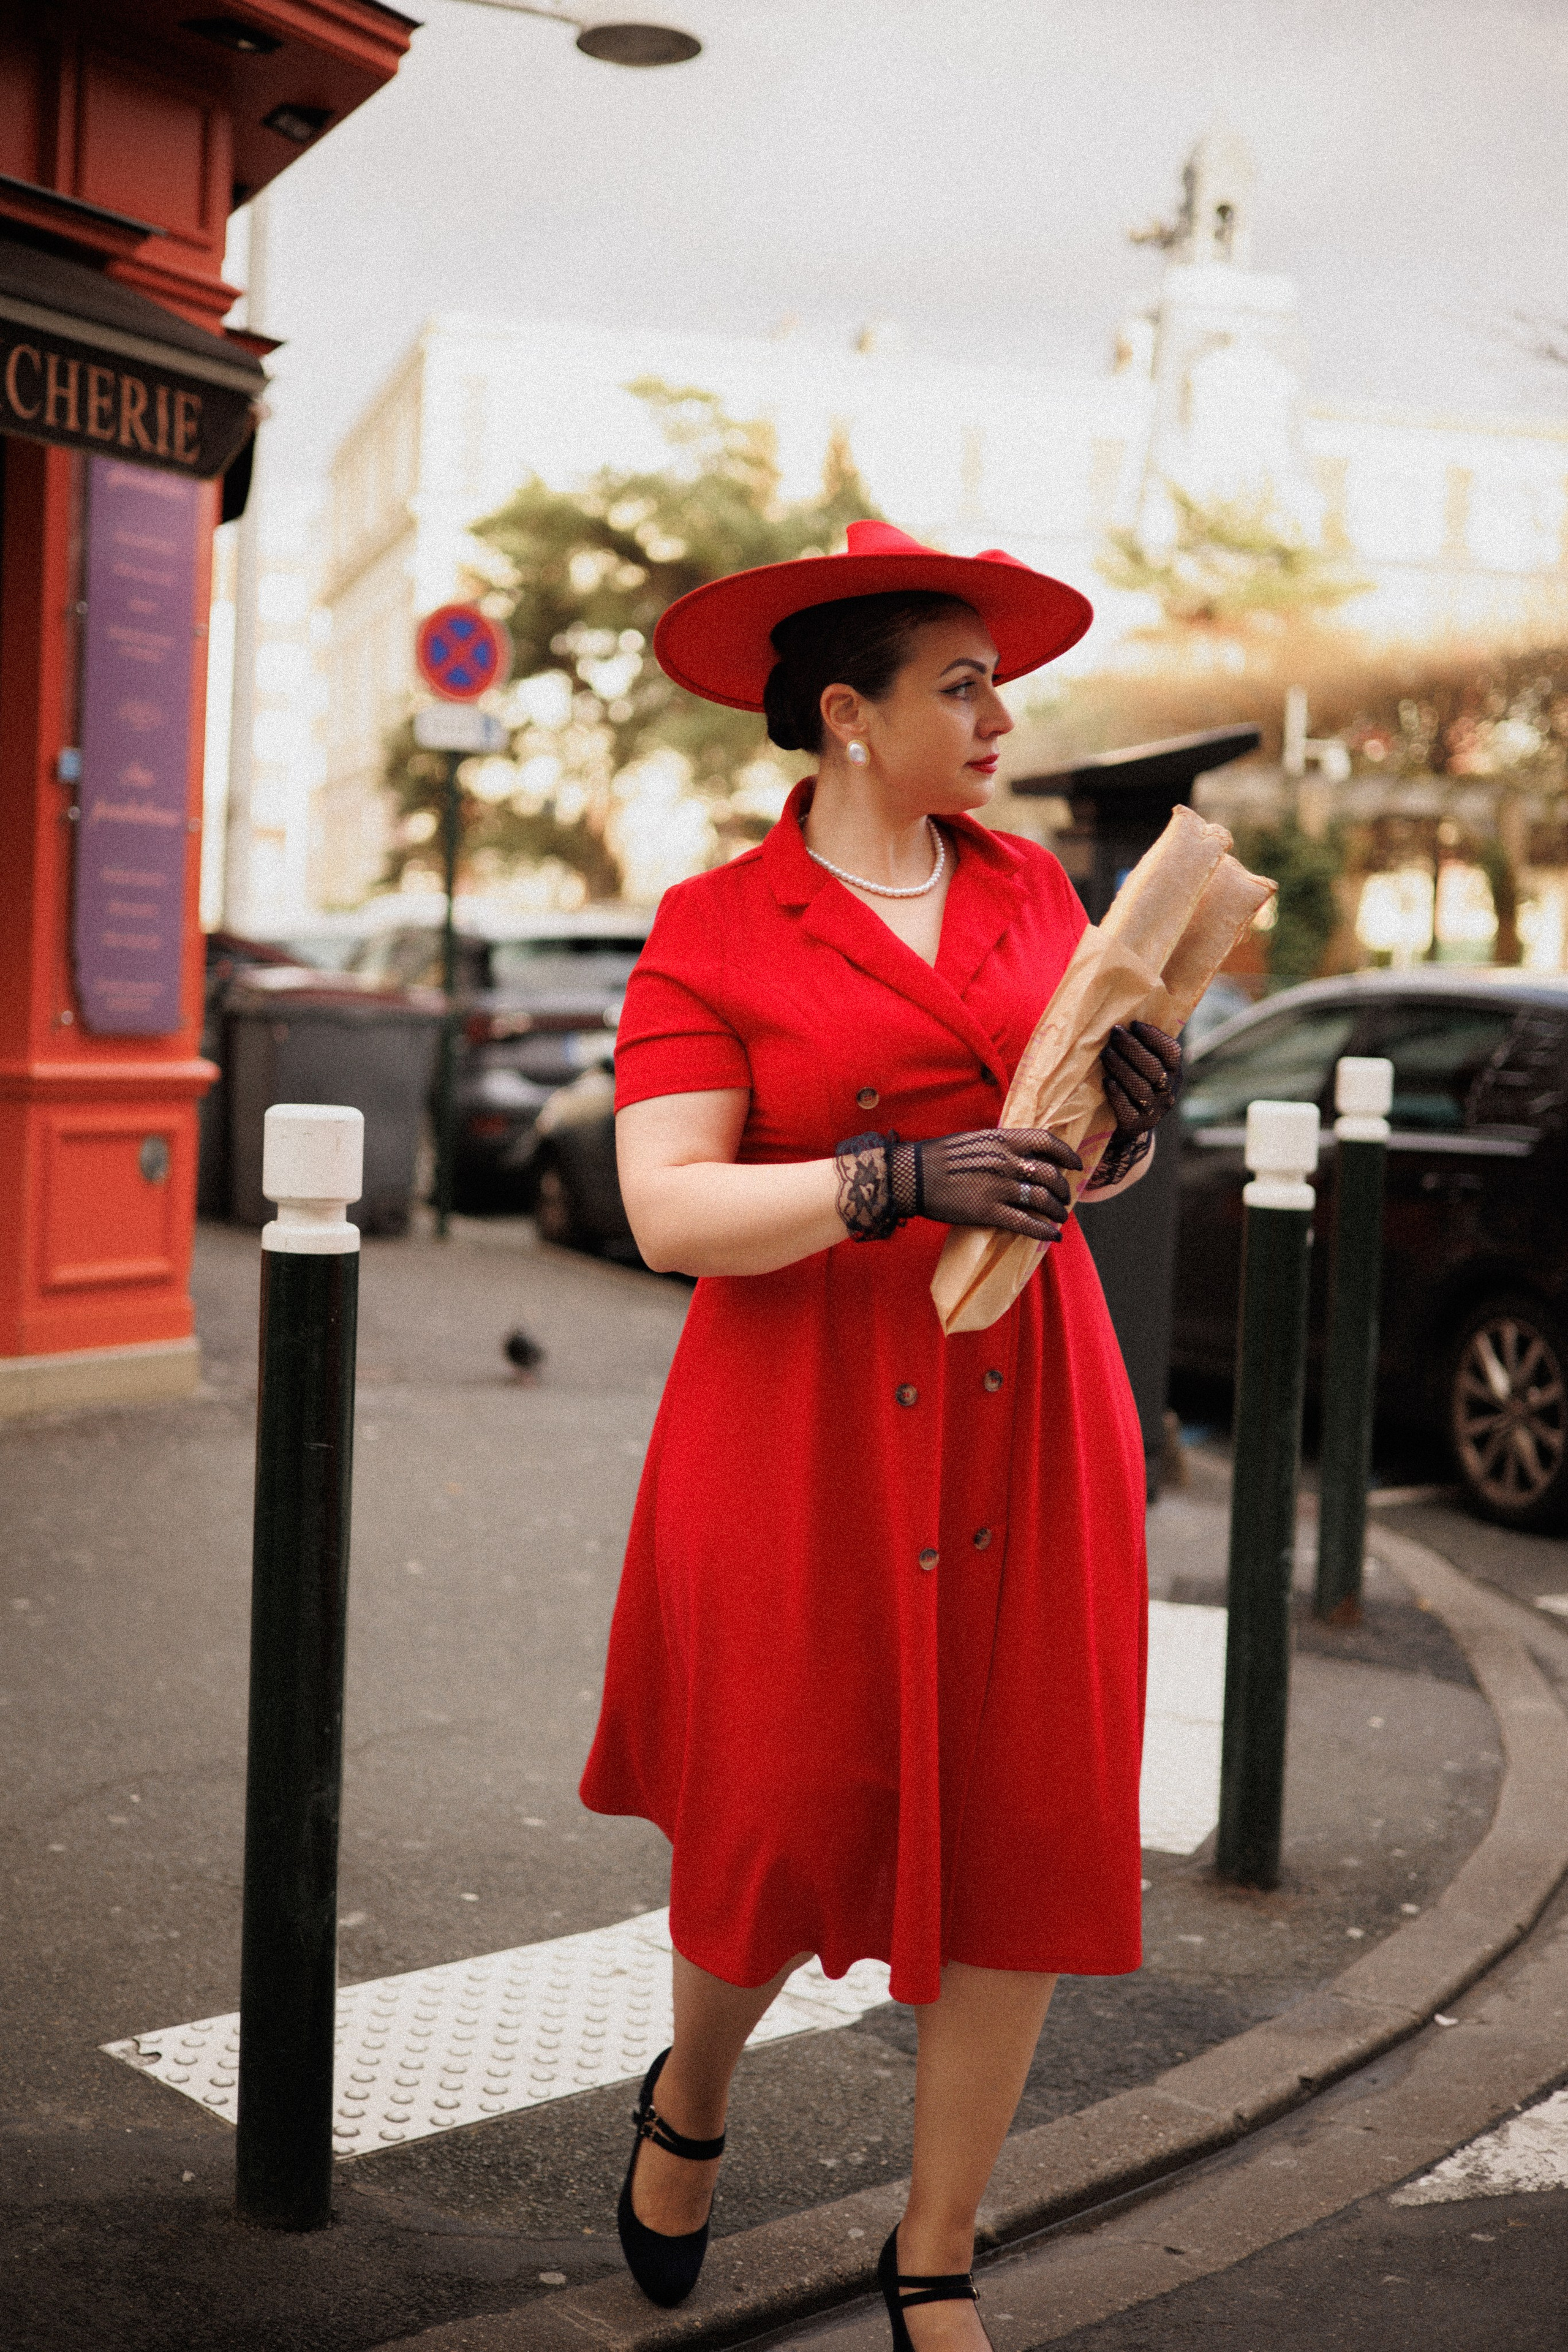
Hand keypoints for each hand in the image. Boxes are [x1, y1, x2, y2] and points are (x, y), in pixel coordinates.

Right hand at [833, 1127, 1082, 1243]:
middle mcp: (1006, 1161)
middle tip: (1065, 1199)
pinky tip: (1053, 1237)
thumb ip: (1001, 1145)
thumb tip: (1022, 1153)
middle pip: (1051, 1175)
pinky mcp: (989, 1212)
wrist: (912, 1176)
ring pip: (1043, 1201)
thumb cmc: (939, 1156)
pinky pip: (1026, 1224)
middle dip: (1064, 1190)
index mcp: (1003, 1139)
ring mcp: (999, 1187)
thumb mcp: (975, 1139)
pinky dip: (1045, 1232)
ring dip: (1058, 1212)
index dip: (1067, 1154)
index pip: (1047, 1141)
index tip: (1075, 1165)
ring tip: (1060, 1219)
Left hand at [1101, 1021, 1181, 1136]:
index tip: (1134, 1024)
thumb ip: (1143, 1048)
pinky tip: (1106, 1081)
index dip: (1154, 1037)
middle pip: (1154, 1068)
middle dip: (1133, 1048)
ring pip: (1140, 1087)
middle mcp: (1168, 1092)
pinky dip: (1117, 1094)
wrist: (1127, 1125)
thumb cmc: (1133, 1084)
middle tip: (1115, 1032)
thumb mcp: (1145, 1067)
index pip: (1171, 1052)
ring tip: (1106, 1052)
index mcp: (1174, 1073)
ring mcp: (1153, 1111)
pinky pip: (1127, 1109)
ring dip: (1121, 1067)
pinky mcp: (1135, 1124)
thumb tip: (1125, 1015)